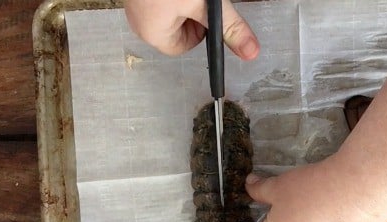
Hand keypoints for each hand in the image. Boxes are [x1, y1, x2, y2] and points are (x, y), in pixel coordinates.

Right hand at [124, 0, 259, 59]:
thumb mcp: (205, 5)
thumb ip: (229, 27)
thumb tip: (249, 52)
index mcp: (153, 33)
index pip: (183, 46)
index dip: (201, 31)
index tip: (206, 12)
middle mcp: (140, 20)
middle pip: (177, 26)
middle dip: (192, 10)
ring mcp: (137, 2)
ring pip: (170, 7)